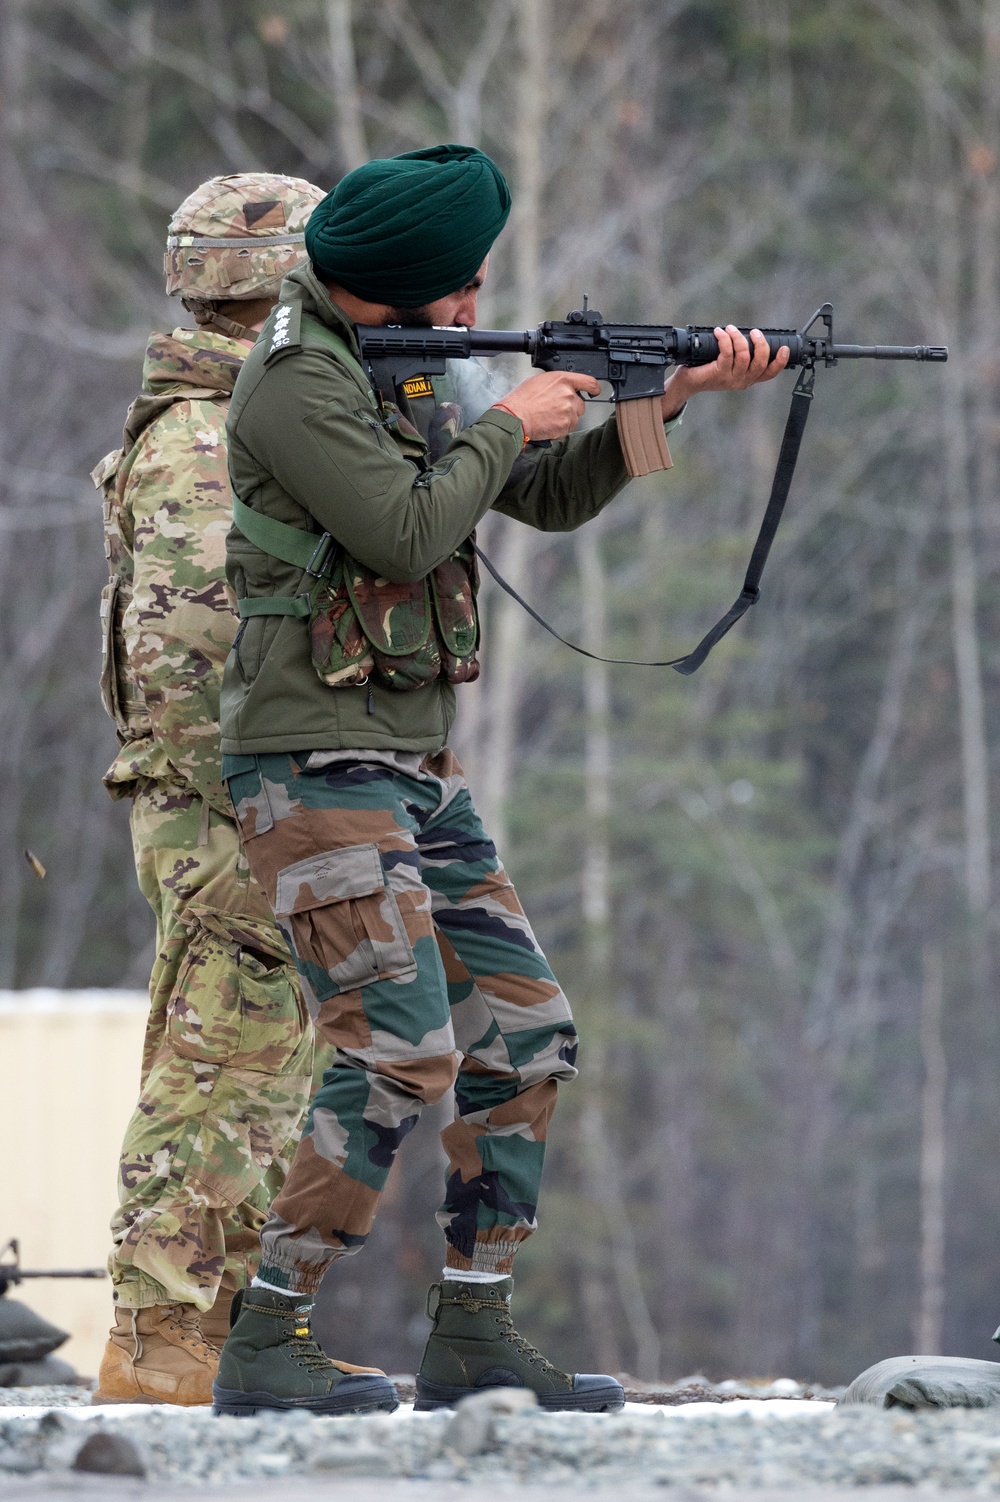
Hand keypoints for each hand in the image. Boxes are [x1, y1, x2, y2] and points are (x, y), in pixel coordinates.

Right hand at [495, 370, 601, 441]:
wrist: (516, 417)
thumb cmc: (522, 399)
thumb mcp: (540, 381)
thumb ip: (557, 383)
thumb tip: (562, 387)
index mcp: (563, 380)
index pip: (589, 381)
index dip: (594, 388)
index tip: (594, 391)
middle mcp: (569, 395)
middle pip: (581, 404)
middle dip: (571, 408)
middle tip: (555, 409)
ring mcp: (568, 411)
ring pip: (574, 418)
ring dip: (565, 419)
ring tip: (548, 417)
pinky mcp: (565, 426)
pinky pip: (567, 429)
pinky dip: (559, 429)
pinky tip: (547, 424)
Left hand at [662, 326, 789, 418]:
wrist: (688, 382)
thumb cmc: (707, 368)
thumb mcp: (729, 362)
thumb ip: (741, 354)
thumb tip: (750, 335)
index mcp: (748, 378)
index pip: (769, 374)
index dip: (780, 362)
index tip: (784, 348)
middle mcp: (742, 381)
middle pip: (760, 363)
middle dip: (760, 344)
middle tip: (753, 332)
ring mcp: (731, 379)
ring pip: (744, 356)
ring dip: (738, 338)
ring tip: (731, 329)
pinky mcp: (719, 373)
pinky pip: (727, 353)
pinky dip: (725, 339)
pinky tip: (719, 332)